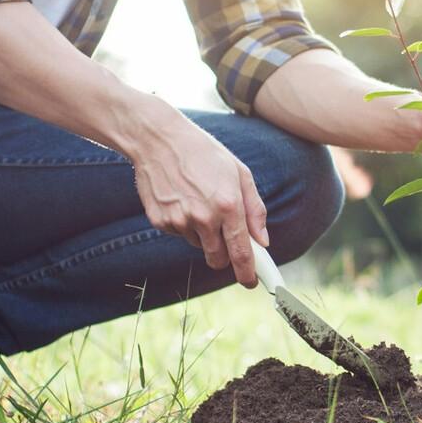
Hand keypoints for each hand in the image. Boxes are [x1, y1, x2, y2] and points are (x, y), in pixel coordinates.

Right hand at [126, 100, 267, 287]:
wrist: (158, 139)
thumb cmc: (205, 154)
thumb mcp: (239, 173)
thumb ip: (254, 210)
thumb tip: (263, 241)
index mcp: (228, 205)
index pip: (241, 252)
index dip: (248, 273)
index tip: (251, 283)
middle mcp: (204, 217)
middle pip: (217, 259)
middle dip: (224, 257)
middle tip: (224, 239)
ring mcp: (180, 221)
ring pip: (197, 245)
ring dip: (202, 233)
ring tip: (198, 200)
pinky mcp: (160, 221)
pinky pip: (179, 234)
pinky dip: (183, 223)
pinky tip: (180, 198)